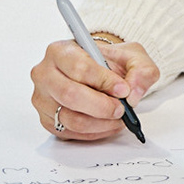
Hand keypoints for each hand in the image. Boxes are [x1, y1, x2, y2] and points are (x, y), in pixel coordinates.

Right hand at [30, 38, 159, 141]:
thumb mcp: (132, 56)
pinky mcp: (47, 120)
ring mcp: (43, 99)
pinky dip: (94, 132)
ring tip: (118, 118)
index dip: (103, 81)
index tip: (122, 89)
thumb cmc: (109, 62)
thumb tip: (132, 93)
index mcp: (60, 51)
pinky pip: (70, 132)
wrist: (99, 73)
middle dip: (101, 106)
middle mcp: (45, 74)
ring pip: (71, 118)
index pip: (78, 67)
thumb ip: (140, 70)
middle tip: (121, 109)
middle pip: (69, 95)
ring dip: (100, 123)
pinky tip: (107, 124)